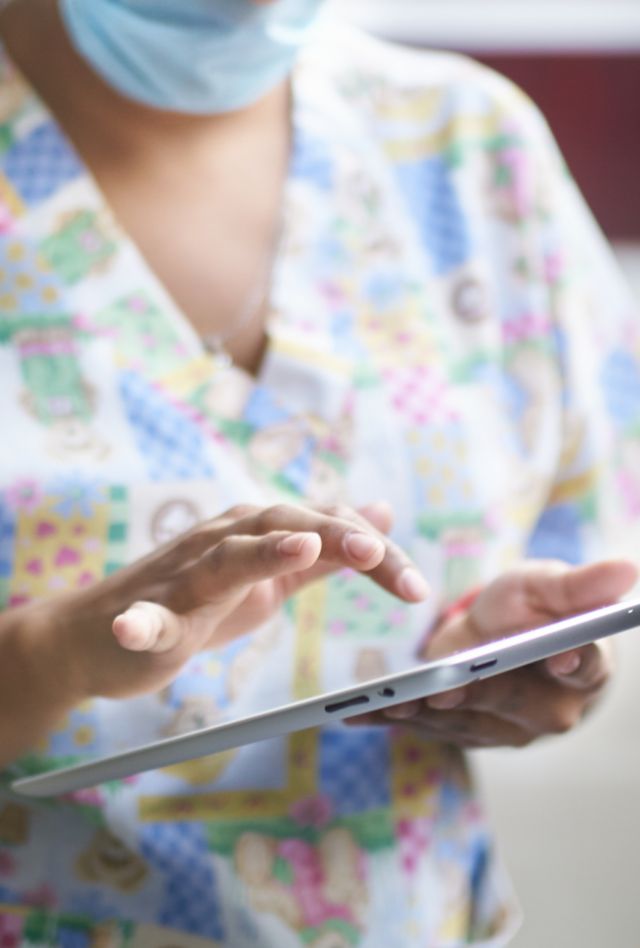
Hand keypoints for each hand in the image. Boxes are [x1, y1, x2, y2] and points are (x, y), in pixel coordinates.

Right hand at [48, 501, 428, 701]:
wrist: (99, 634)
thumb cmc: (191, 604)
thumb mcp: (270, 576)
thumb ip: (324, 549)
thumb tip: (379, 514)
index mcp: (257, 535)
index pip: (326, 529)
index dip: (374, 553)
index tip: (417, 587)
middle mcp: (223, 541)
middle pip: (287, 527)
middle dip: (338, 538)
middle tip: (379, 556)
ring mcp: (181, 579)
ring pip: (226, 558)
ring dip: (263, 551)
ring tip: (302, 548)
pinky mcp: (144, 619)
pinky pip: (143, 620)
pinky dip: (141, 623)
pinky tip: (134, 629)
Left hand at [349, 559, 637, 747]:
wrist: (507, 632)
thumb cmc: (535, 604)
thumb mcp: (551, 584)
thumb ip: (582, 584)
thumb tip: (629, 566)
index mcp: (583, 667)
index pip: (582, 667)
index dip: (569, 662)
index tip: (555, 654)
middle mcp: (550, 709)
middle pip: (507, 699)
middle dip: (470, 692)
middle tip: (439, 689)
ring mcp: (509, 729)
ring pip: (463, 720)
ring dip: (421, 712)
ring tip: (383, 703)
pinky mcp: (470, 734)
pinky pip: (432, 728)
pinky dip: (397, 720)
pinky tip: (359, 716)